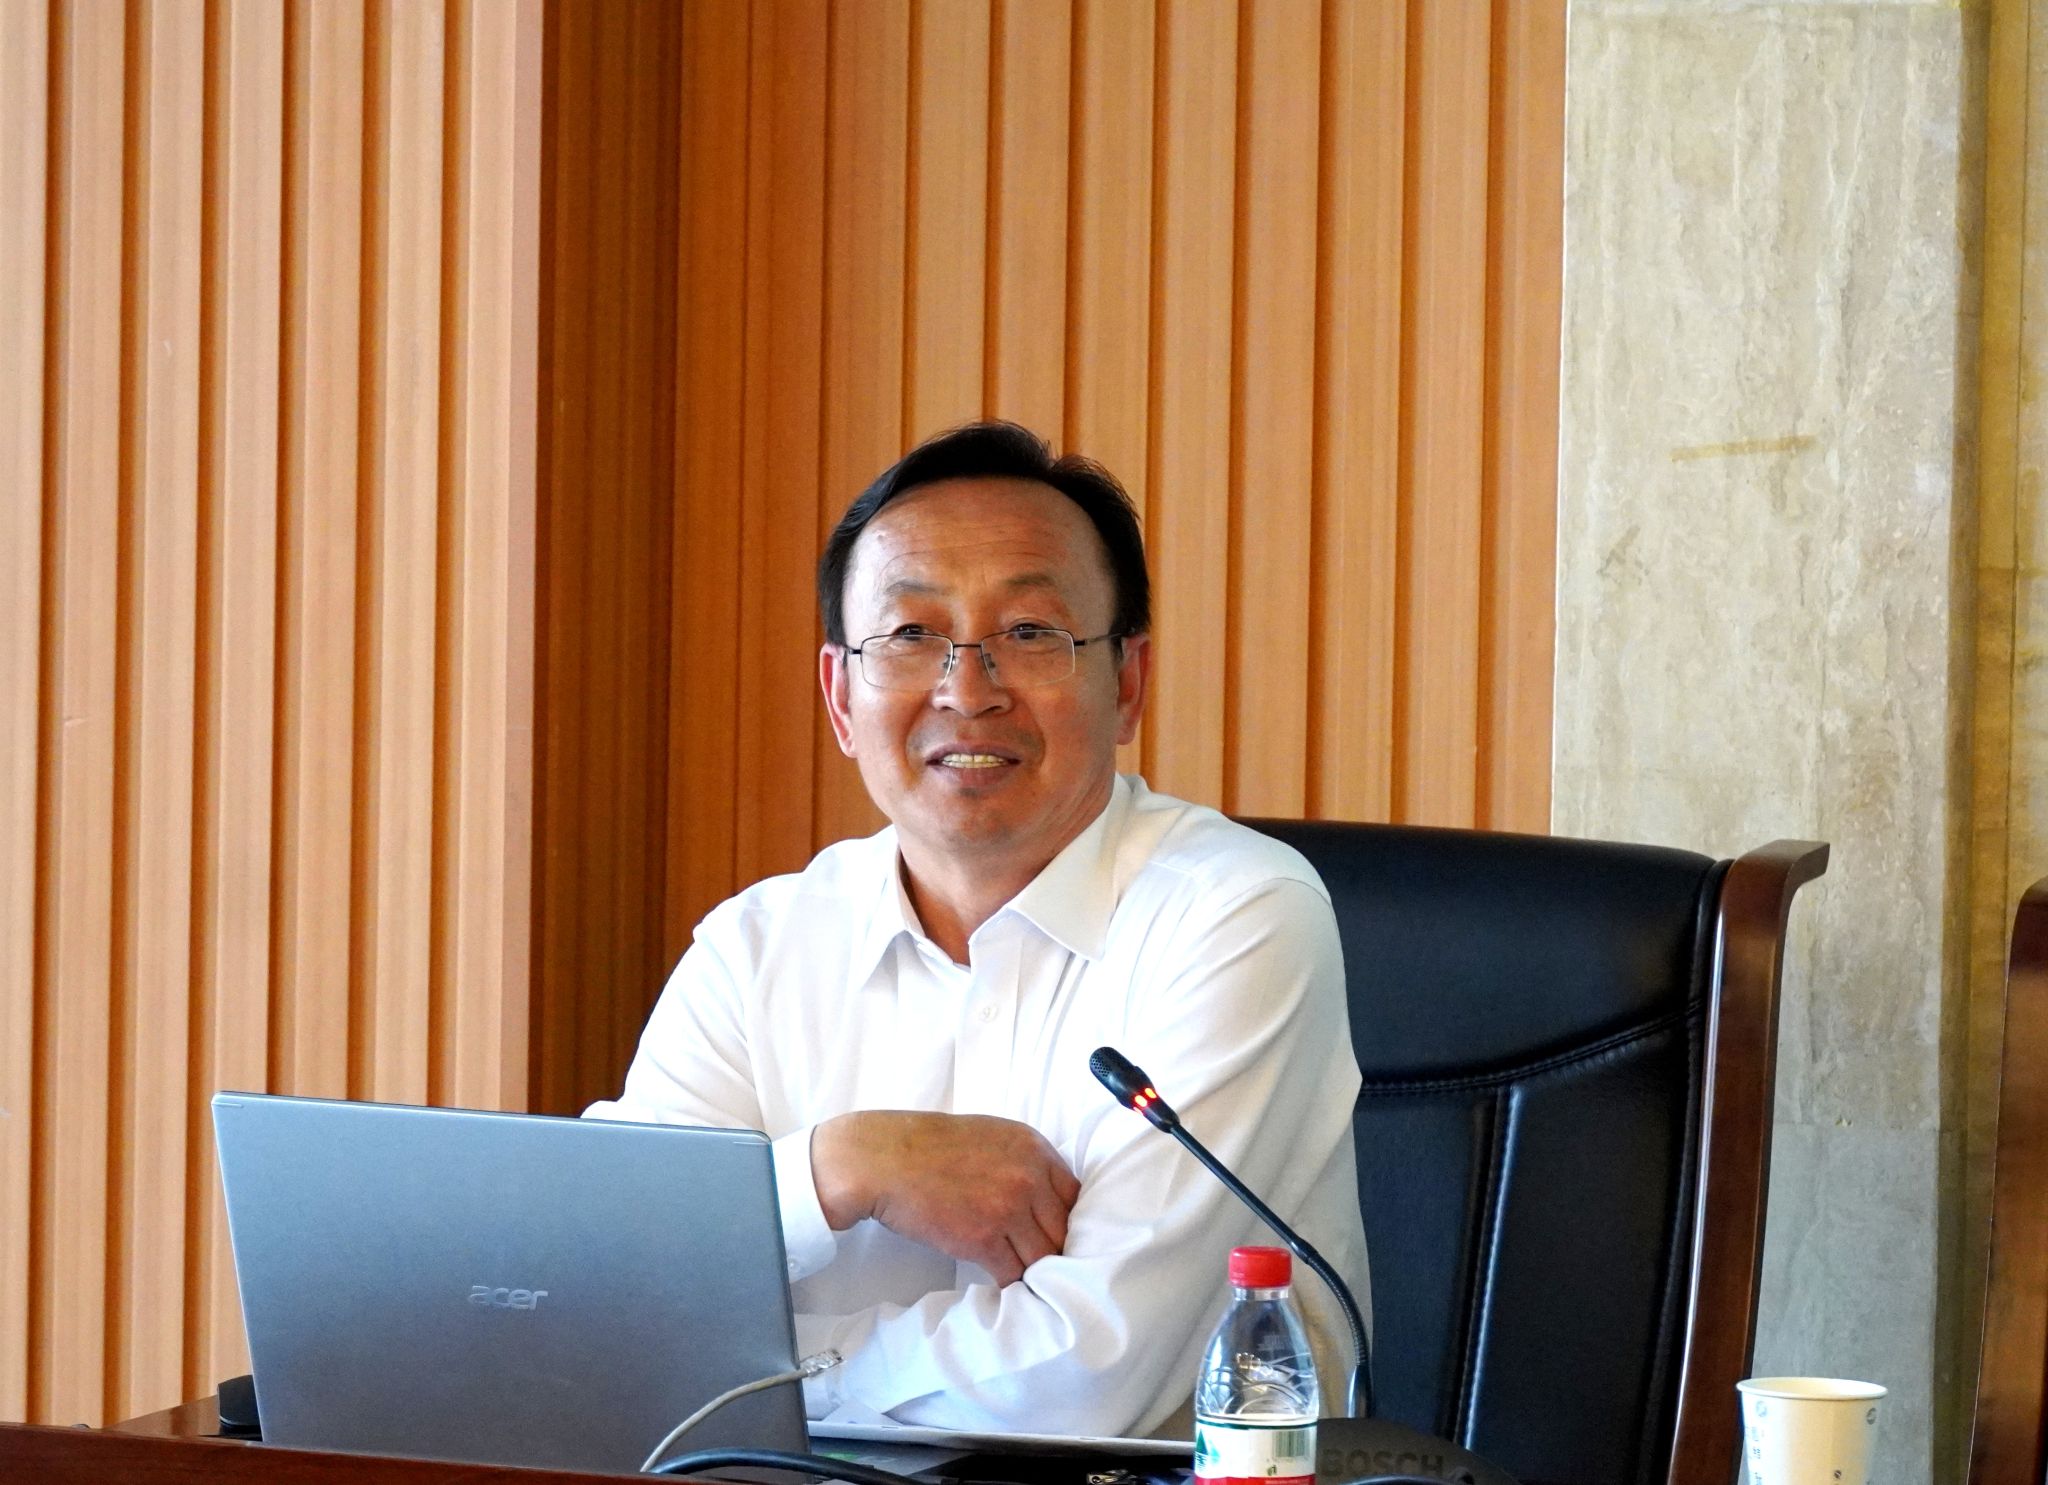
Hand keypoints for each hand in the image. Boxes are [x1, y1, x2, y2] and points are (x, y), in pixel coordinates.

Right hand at [811, 1111, 1082, 1285]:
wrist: (881, 1159)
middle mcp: (1030, 1175)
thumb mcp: (990, 1137)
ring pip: (1044, 1257)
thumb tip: (1041, 1198)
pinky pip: (1014, 1274)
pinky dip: (1010, 1285)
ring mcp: (1009, 1207)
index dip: (1067, 1221)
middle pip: (1065, 1229)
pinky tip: (1004, 1287)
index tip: (1056, 1237)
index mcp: (1034, 1147)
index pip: (1075, 1196)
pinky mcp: (984, 1238)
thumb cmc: (927, 1147)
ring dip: (1035, 1271)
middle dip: (1055, 1250)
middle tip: (1046, 1267)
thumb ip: (1022, 1163)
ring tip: (1028, 1283)